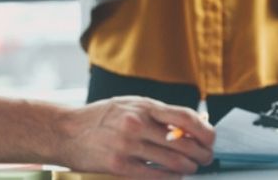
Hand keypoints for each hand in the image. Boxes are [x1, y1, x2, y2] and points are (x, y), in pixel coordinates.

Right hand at [53, 96, 214, 178]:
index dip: (205, 132)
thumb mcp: (130, 105)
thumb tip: (190, 126)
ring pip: (173, 163)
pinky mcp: (120, 165)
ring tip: (189, 168)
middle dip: (201, 155)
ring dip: (188, 168)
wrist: (66, 131)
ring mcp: (128, 145)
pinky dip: (170, 178)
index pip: (186, 118)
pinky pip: (156, 176)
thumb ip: (157, 114)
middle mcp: (137, 123)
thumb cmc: (101, 117)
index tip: (210, 140)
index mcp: (143, 106)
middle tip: (204, 159)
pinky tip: (173, 176)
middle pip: (184, 144)